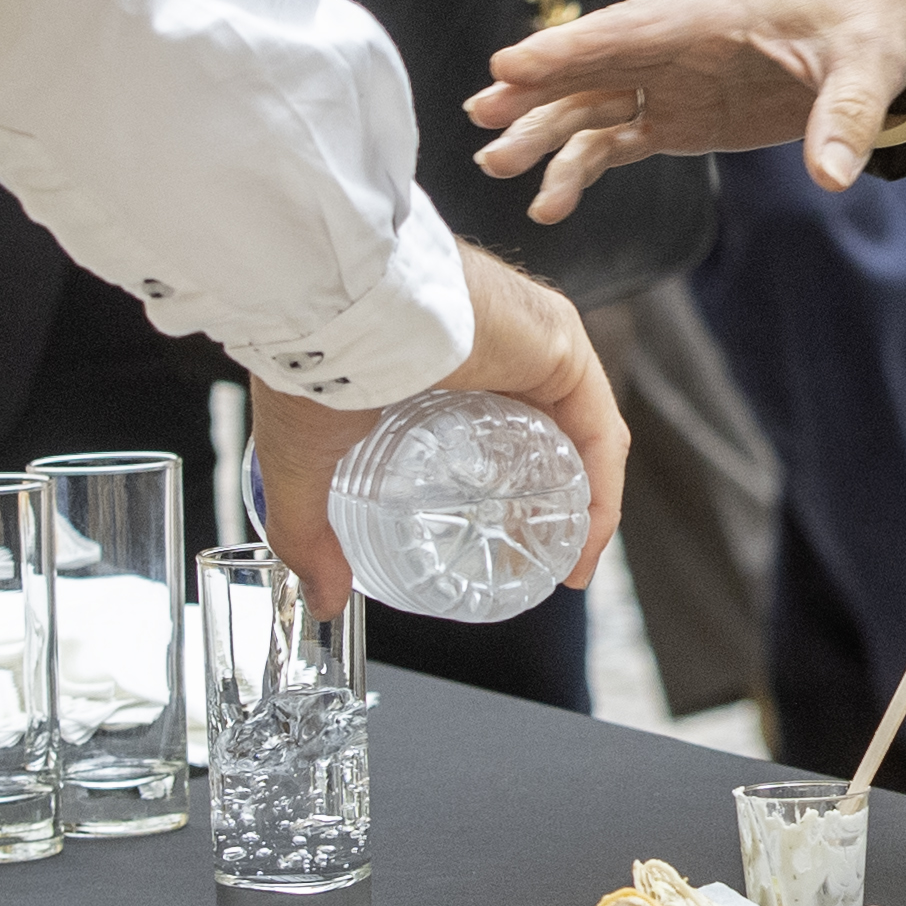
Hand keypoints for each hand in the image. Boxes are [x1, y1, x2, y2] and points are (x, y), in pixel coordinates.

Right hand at [250, 254, 627, 615]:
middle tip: (533, 565)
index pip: (498, 428)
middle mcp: (498, 345)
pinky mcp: (560, 341)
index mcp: (442, 362)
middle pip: (545, 435)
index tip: (502, 553)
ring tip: (565, 564)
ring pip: (578, 434)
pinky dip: (599, 490)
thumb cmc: (313, 359)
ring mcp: (533, 340)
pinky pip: (598, 428)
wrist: (334, 307)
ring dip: (580, 506)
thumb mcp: (306, 462)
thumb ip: (308, 533)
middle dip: (546, 507)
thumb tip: (320, 598)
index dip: (505, 494)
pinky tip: (583, 540)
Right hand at [471, 0, 905, 209]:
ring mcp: (672, 80)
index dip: (571, 47)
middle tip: (481, 115)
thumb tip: (834, 176)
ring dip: (544, 131)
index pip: (631, 30)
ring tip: (494, 162)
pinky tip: (549, 201)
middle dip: (537, 87)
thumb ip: (847, 117)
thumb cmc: (869, 28)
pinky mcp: (678, 115)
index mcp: (715, 16)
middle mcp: (679, 45)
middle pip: (594, 64)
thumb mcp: (872, 66)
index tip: (508, 64)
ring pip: (593, 103)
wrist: (875, 23)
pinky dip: (581, 168)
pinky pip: (617, 140)